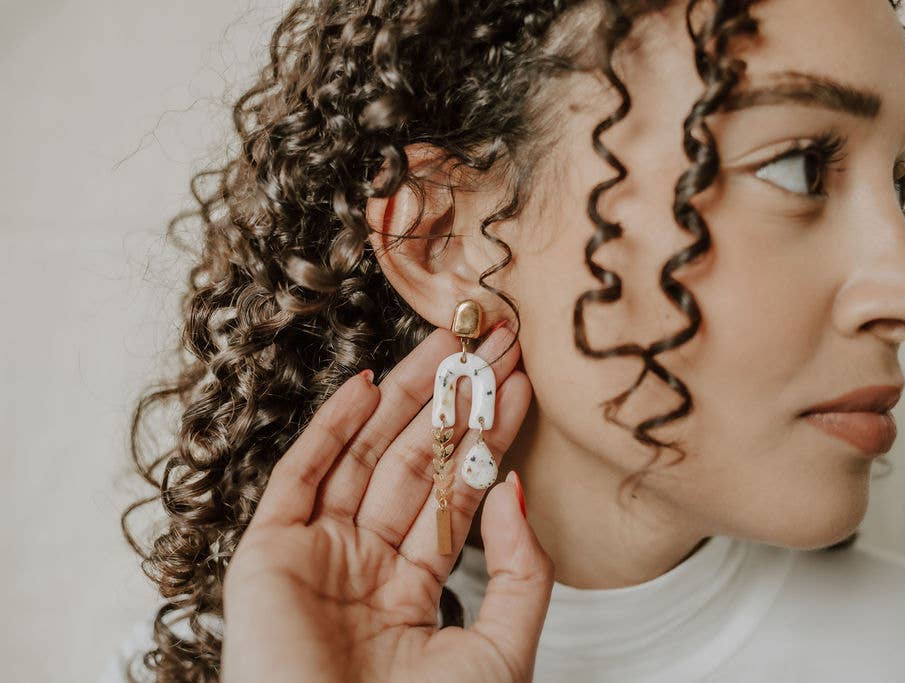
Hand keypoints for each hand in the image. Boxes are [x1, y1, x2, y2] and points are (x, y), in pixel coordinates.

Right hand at [220, 324, 553, 682]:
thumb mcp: (498, 652)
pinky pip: (299, 477)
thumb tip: (515, 488)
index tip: (520, 382)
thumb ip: (519, 573)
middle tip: (493, 341)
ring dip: (406, 397)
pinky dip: (329, 429)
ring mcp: (315, 555)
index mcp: (412, 589)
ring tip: (450, 343)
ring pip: (365, 457)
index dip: (490, 435)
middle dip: (455, 399)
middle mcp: (363, 563)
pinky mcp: (268, 555)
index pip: (458, 493)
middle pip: (415, 461)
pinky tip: (365, 385)